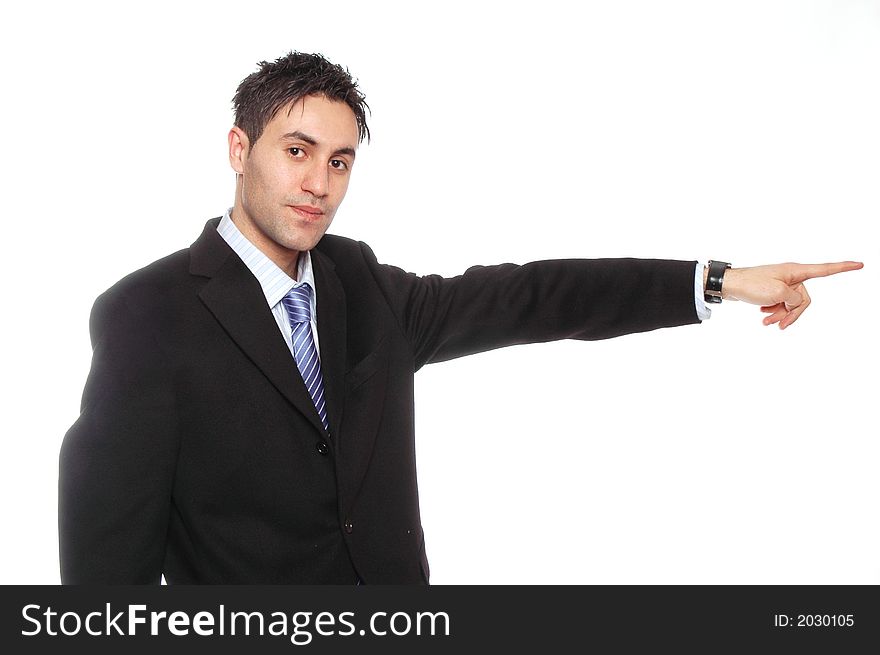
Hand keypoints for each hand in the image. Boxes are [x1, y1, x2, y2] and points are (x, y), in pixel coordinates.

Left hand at [715, 261, 863, 328]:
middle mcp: (791, 275)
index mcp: (796, 271)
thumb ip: (795, 299)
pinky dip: (774, 312)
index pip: (825, 270)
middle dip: (793, 313)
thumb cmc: (751, 285)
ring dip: (781, 314)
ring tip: (766, 321)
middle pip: (804, 299)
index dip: (843, 268)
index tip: (860, 264)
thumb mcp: (778, 294)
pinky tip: (763, 315)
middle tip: (779, 324)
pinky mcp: (772, 290)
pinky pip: (781, 304)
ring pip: (791, 304)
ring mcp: (781, 283)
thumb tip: (795, 303)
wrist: (729, 285)